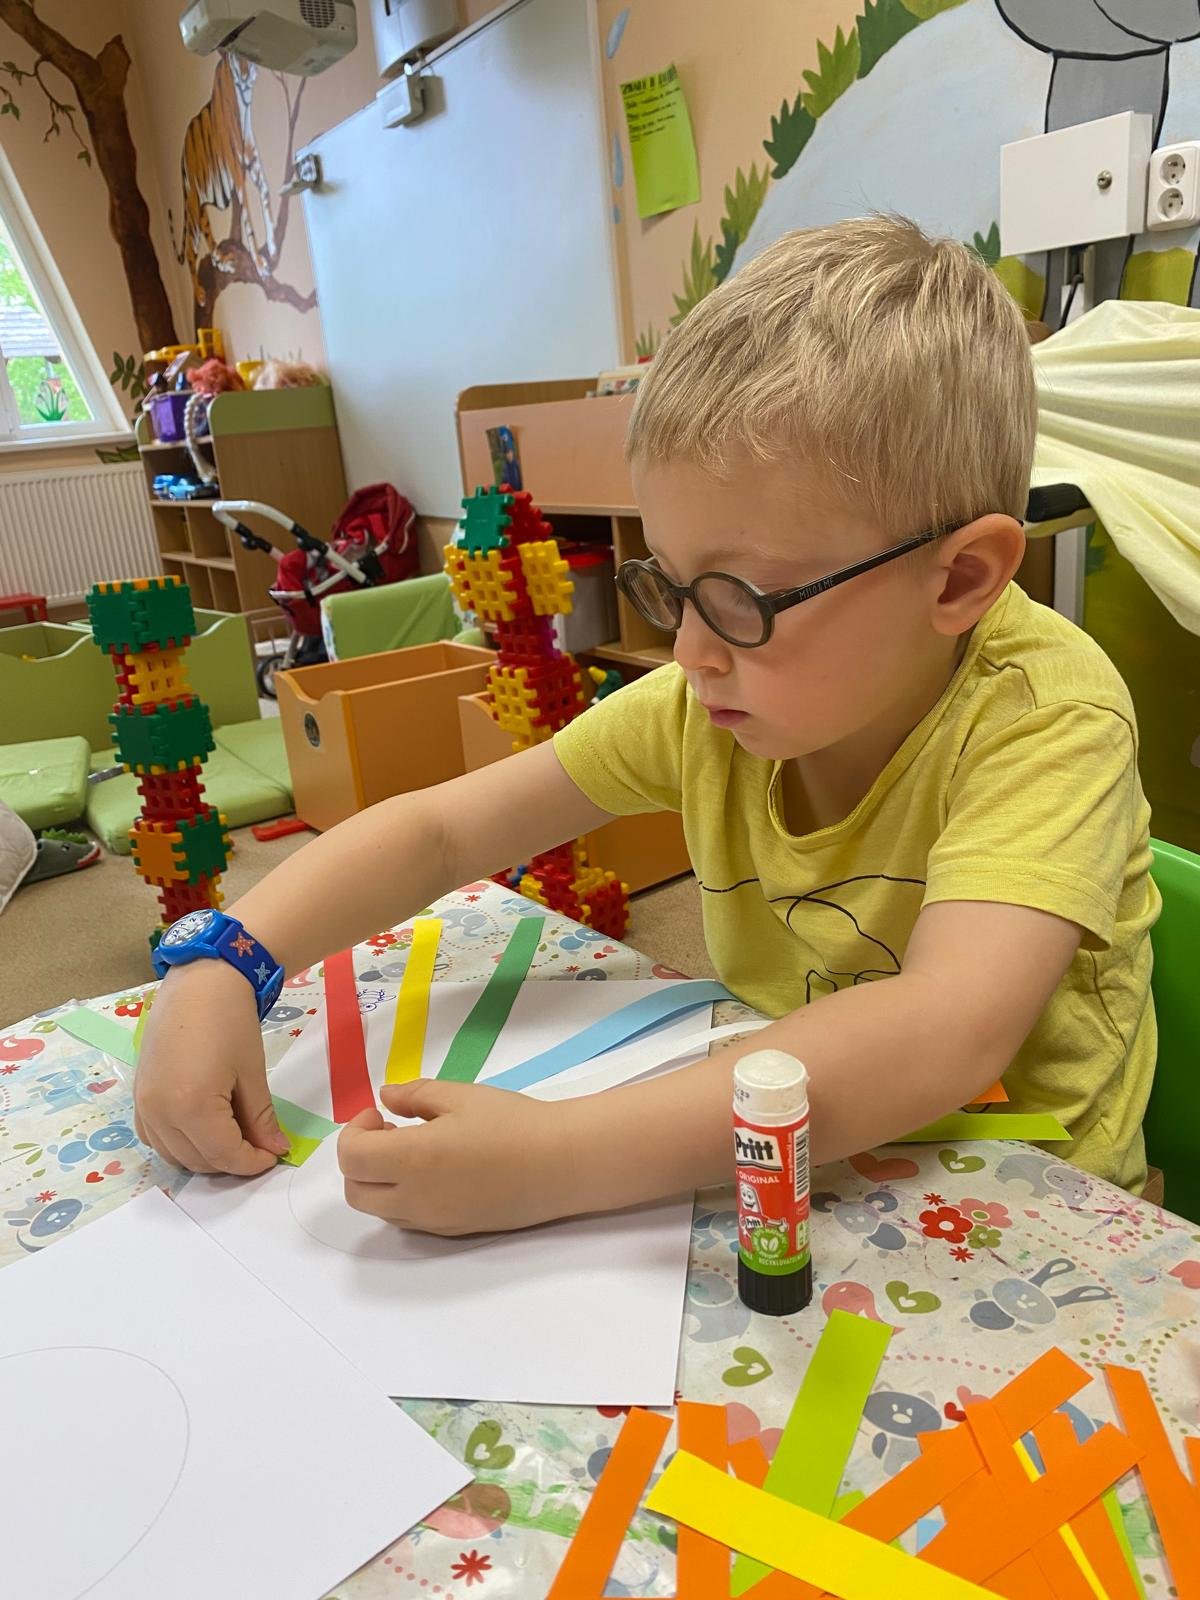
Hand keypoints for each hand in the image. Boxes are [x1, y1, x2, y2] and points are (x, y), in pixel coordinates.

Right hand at [134, 963, 290, 1175]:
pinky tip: (203, 1126)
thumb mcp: (252, 1073)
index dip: (252, 1162)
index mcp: (190, 1107)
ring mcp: (143, 1106)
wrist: (198, 984)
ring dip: (205, 1155)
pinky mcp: (138, 1098)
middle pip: (198, 1161)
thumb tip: (275, 1150)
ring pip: (174, 1155)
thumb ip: (261, 1119)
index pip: (224, 1155)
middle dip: (231, 1160)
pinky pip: (156, 1138)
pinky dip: (179, 1143)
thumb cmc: (231, 1022)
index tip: (273, 1156)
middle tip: (258, 1144)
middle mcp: (159, 1113)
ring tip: (234, 1134)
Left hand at [338, 1081, 573, 1234]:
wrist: (562, 1164)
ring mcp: (433, 1222)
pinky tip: (436, 1171)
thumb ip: (415, 1096)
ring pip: (379, 1210)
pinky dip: (403, 1197)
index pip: (350, 1158)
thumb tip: (385, 1098)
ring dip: (379, 1181)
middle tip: (389, 1131)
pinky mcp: (452, 1232)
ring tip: (415, 1151)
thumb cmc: (513, 1123)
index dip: (355, 1131)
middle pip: (355, 1192)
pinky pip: (408, 1219)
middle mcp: (414, 1199)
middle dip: (360, 1160)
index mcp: (412, 1161)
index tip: (380, 1114)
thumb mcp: (461, 1096)